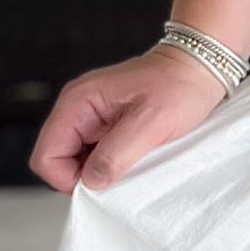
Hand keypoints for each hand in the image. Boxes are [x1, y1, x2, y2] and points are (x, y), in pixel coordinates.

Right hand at [28, 44, 230, 195]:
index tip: (102, 183)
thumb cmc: (180, 86)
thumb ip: (116, 153)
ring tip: (133, 163)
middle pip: (58, 160)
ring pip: (78, 160)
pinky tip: (136, 159)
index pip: (46, 156)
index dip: (67, 179)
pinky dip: (112, 164)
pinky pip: (97, 154)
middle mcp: (78, 109)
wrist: (203, 67)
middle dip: (85, 176)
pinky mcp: (108, 125)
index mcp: (78, 102)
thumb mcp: (151, 122)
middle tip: (121, 175)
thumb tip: (90, 182)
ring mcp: (92, 117)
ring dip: (100, 171)